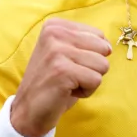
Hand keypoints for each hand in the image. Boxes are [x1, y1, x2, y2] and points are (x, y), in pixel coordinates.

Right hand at [10, 19, 110, 136]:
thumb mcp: (66, 53)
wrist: (27, 110)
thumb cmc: (53, 82)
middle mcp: (54, 33)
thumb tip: (109, 47)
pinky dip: (86, 91)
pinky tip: (67, 92)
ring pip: (102, 65)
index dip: (90, 55)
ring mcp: (57, 51)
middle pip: (103, 49)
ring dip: (89, 80)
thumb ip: (85, 42)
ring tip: (68, 83)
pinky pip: (96, 80)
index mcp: (55, 25)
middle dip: (92, 67)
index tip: (69, 64)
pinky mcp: (62, 71)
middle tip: (70, 75)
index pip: (98, 35)